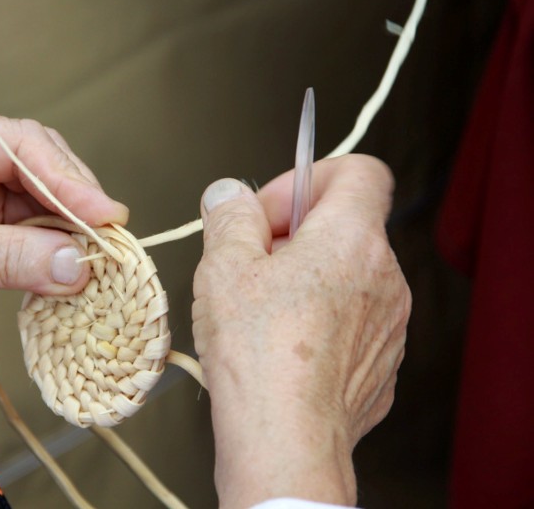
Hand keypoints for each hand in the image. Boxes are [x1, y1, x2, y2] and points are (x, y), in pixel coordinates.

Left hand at [0, 112, 127, 409]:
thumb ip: (7, 256)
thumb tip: (77, 262)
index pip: (15, 142)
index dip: (63, 174)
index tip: (100, 212)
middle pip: (38, 166)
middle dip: (74, 199)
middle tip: (109, 235)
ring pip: (44, 203)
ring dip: (72, 231)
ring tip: (99, 258)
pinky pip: (36, 239)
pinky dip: (58, 256)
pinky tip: (75, 272)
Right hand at [192, 155, 410, 507]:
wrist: (285, 441)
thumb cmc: (259, 357)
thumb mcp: (224, 266)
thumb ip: (231, 217)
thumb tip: (230, 196)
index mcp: (352, 239)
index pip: (360, 172)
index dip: (310, 179)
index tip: (273, 211)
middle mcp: (385, 278)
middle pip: (346, 227)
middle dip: (295, 234)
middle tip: (251, 261)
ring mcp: (389, 325)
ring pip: (348, 278)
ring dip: (306, 280)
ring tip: (259, 310)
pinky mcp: (380, 364)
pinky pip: (352, 323)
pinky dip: (319, 322)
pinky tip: (279, 346)